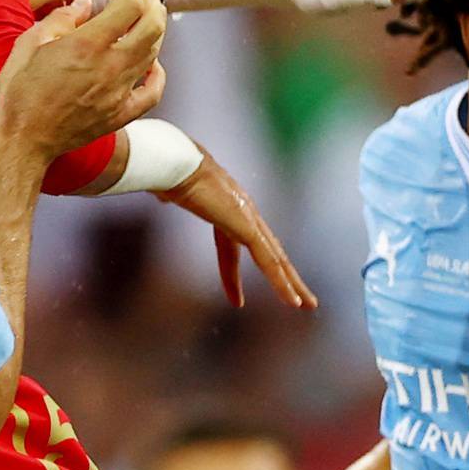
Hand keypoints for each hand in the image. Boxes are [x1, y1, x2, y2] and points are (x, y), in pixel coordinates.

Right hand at [0, 0, 168, 168]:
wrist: (20, 142)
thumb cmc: (18, 93)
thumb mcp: (30, 43)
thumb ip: (62, 18)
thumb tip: (85, 4)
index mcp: (87, 45)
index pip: (129, 3)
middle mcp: (110, 67)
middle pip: (154, 24)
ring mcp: (119, 93)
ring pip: (155, 52)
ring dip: (152, 28)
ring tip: (137, 19)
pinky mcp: (120, 115)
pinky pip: (153, 91)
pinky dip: (157, 72)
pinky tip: (149, 62)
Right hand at [156, 149, 316, 310]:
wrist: (176, 164)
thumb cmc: (169, 172)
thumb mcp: (170, 189)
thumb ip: (170, 194)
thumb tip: (161, 193)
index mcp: (225, 207)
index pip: (232, 247)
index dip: (232, 276)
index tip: (236, 300)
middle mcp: (243, 212)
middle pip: (268, 252)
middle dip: (285, 276)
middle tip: (301, 299)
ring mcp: (248, 219)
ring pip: (276, 259)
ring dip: (292, 283)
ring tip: (307, 305)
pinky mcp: (248, 227)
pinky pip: (269, 261)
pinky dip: (282, 282)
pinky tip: (292, 300)